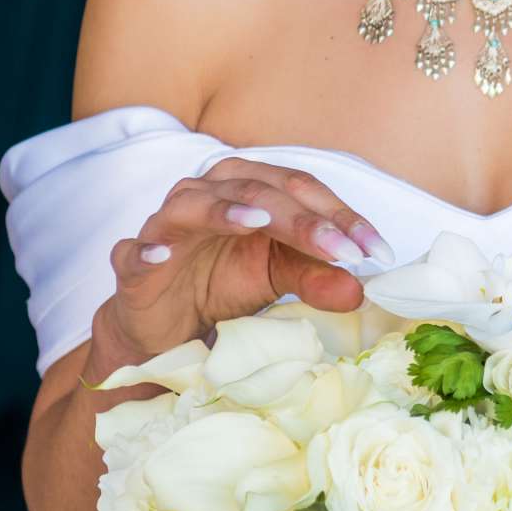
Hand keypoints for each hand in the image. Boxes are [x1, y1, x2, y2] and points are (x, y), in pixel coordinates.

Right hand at [89, 158, 392, 374]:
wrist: (167, 324)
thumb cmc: (224, 282)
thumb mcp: (279, 279)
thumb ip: (317, 277)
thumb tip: (361, 288)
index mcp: (249, 186)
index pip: (302, 190)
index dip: (341, 217)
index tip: (377, 251)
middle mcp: (209, 192)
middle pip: (259, 190)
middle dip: (304, 220)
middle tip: (343, 250)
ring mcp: (168, 223)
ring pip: (196, 203)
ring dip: (226, 209)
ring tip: (259, 221)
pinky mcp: (135, 261)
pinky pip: (136, 249)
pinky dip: (147, 248)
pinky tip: (163, 254)